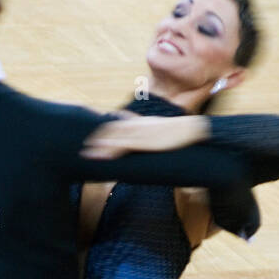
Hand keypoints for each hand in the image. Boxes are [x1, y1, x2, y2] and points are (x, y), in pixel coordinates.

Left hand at [81, 114, 209, 158]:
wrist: (194, 131)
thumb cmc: (181, 134)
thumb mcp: (164, 132)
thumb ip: (152, 135)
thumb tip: (148, 142)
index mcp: (142, 123)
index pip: (119, 123)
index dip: (104, 129)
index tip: (92, 134)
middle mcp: (139, 125)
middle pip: (112, 129)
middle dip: (97, 137)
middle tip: (84, 144)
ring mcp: (141, 133)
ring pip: (115, 137)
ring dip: (99, 145)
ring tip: (86, 153)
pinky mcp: (146, 142)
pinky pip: (124, 146)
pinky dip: (111, 151)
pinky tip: (102, 156)